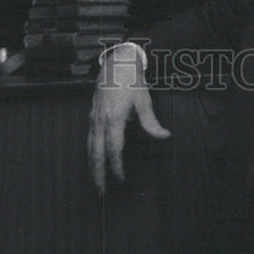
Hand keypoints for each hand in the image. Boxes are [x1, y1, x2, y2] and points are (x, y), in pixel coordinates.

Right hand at [87, 42, 169, 193]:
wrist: (116, 60)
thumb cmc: (131, 79)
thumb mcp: (144, 99)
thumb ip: (151, 122)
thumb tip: (164, 136)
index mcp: (113, 118)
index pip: (113, 150)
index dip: (116, 167)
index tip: (121, 179)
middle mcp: (99, 121)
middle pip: (95, 154)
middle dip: (97, 174)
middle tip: (101, 192)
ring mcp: (93, 118)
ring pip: (89, 147)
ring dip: (92, 166)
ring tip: (96, 181)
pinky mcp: (91, 114)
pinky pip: (88, 139)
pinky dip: (90, 153)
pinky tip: (94, 160)